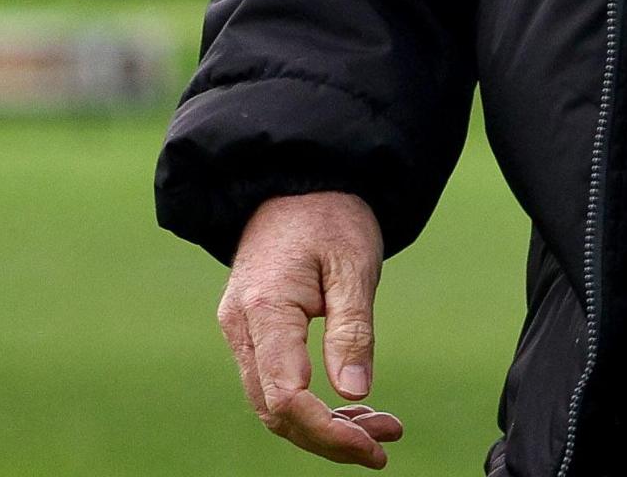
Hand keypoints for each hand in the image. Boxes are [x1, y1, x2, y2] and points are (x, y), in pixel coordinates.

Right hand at [218, 191, 405, 467]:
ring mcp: (240, 331)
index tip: (372, 446)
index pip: (285, 396)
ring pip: (273, 404)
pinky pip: (275, 384)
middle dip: (330, 437)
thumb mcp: (355, 265)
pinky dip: (311, 405)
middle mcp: (241, 327)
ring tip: (381, 429)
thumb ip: (353, 329)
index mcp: (265, 309)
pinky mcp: (251, 333)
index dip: (326, 431)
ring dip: (323, 426)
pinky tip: (353, 406)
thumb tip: (355, 393)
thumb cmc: (330, 216)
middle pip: (275, 411)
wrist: (296, 181)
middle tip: (386, 443)